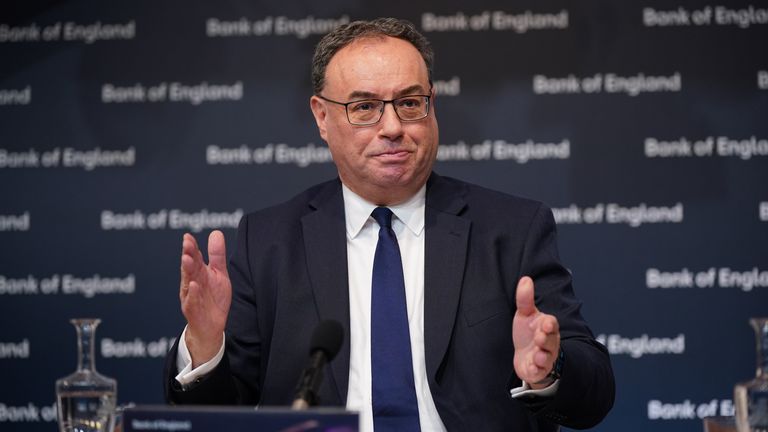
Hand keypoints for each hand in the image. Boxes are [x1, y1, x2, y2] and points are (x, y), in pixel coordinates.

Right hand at [179, 230, 231, 367]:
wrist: (211, 326)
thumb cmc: (213, 298)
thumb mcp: (218, 274)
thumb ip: (216, 255)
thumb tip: (216, 232)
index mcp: (198, 273)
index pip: (194, 257)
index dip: (191, 247)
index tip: (188, 236)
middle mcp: (192, 283)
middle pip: (189, 267)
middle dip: (188, 255)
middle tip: (186, 243)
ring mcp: (191, 297)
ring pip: (188, 282)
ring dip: (187, 271)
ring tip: (186, 259)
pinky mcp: (194, 311)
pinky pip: (193, 301)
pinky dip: (193, 293)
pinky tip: (194, 285)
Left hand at [513, 276, 560, 387]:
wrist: (527, 356)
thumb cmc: (529, 333)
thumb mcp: (525, 315)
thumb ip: (525, 299)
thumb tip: (525, 278)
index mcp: (547, 327)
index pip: (552, 324)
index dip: (549, 324)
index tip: (546, 323)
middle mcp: (549, 343)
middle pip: (551, 341)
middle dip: (546, 339)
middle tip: (539, 336)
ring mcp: (545, 357)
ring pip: (547, 357)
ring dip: (542, 356)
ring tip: (538, 355)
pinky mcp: (537, 370)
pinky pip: (539, 371)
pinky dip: (536, 370)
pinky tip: (532, 367)